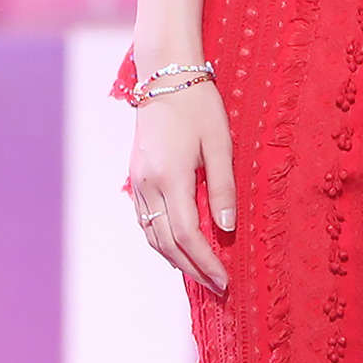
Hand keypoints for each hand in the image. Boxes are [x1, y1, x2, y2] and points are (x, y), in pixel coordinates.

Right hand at [127, 79, 235, 294]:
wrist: (165, 76)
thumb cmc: (198, 106)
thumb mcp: (220, 144)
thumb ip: (223, 188)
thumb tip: (227, 228)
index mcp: (170, 177)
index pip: (186, 235)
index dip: (205, 262)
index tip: (224, 280)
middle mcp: (147, 184)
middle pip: (166, 242)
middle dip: (192, 268)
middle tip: (217, 285)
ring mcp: (137, 181)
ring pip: (151, 234)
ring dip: (175, 258)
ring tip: (200, 272)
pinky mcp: (135, 176)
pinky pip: (145, 220)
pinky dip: (161, 239)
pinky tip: (178, 245)